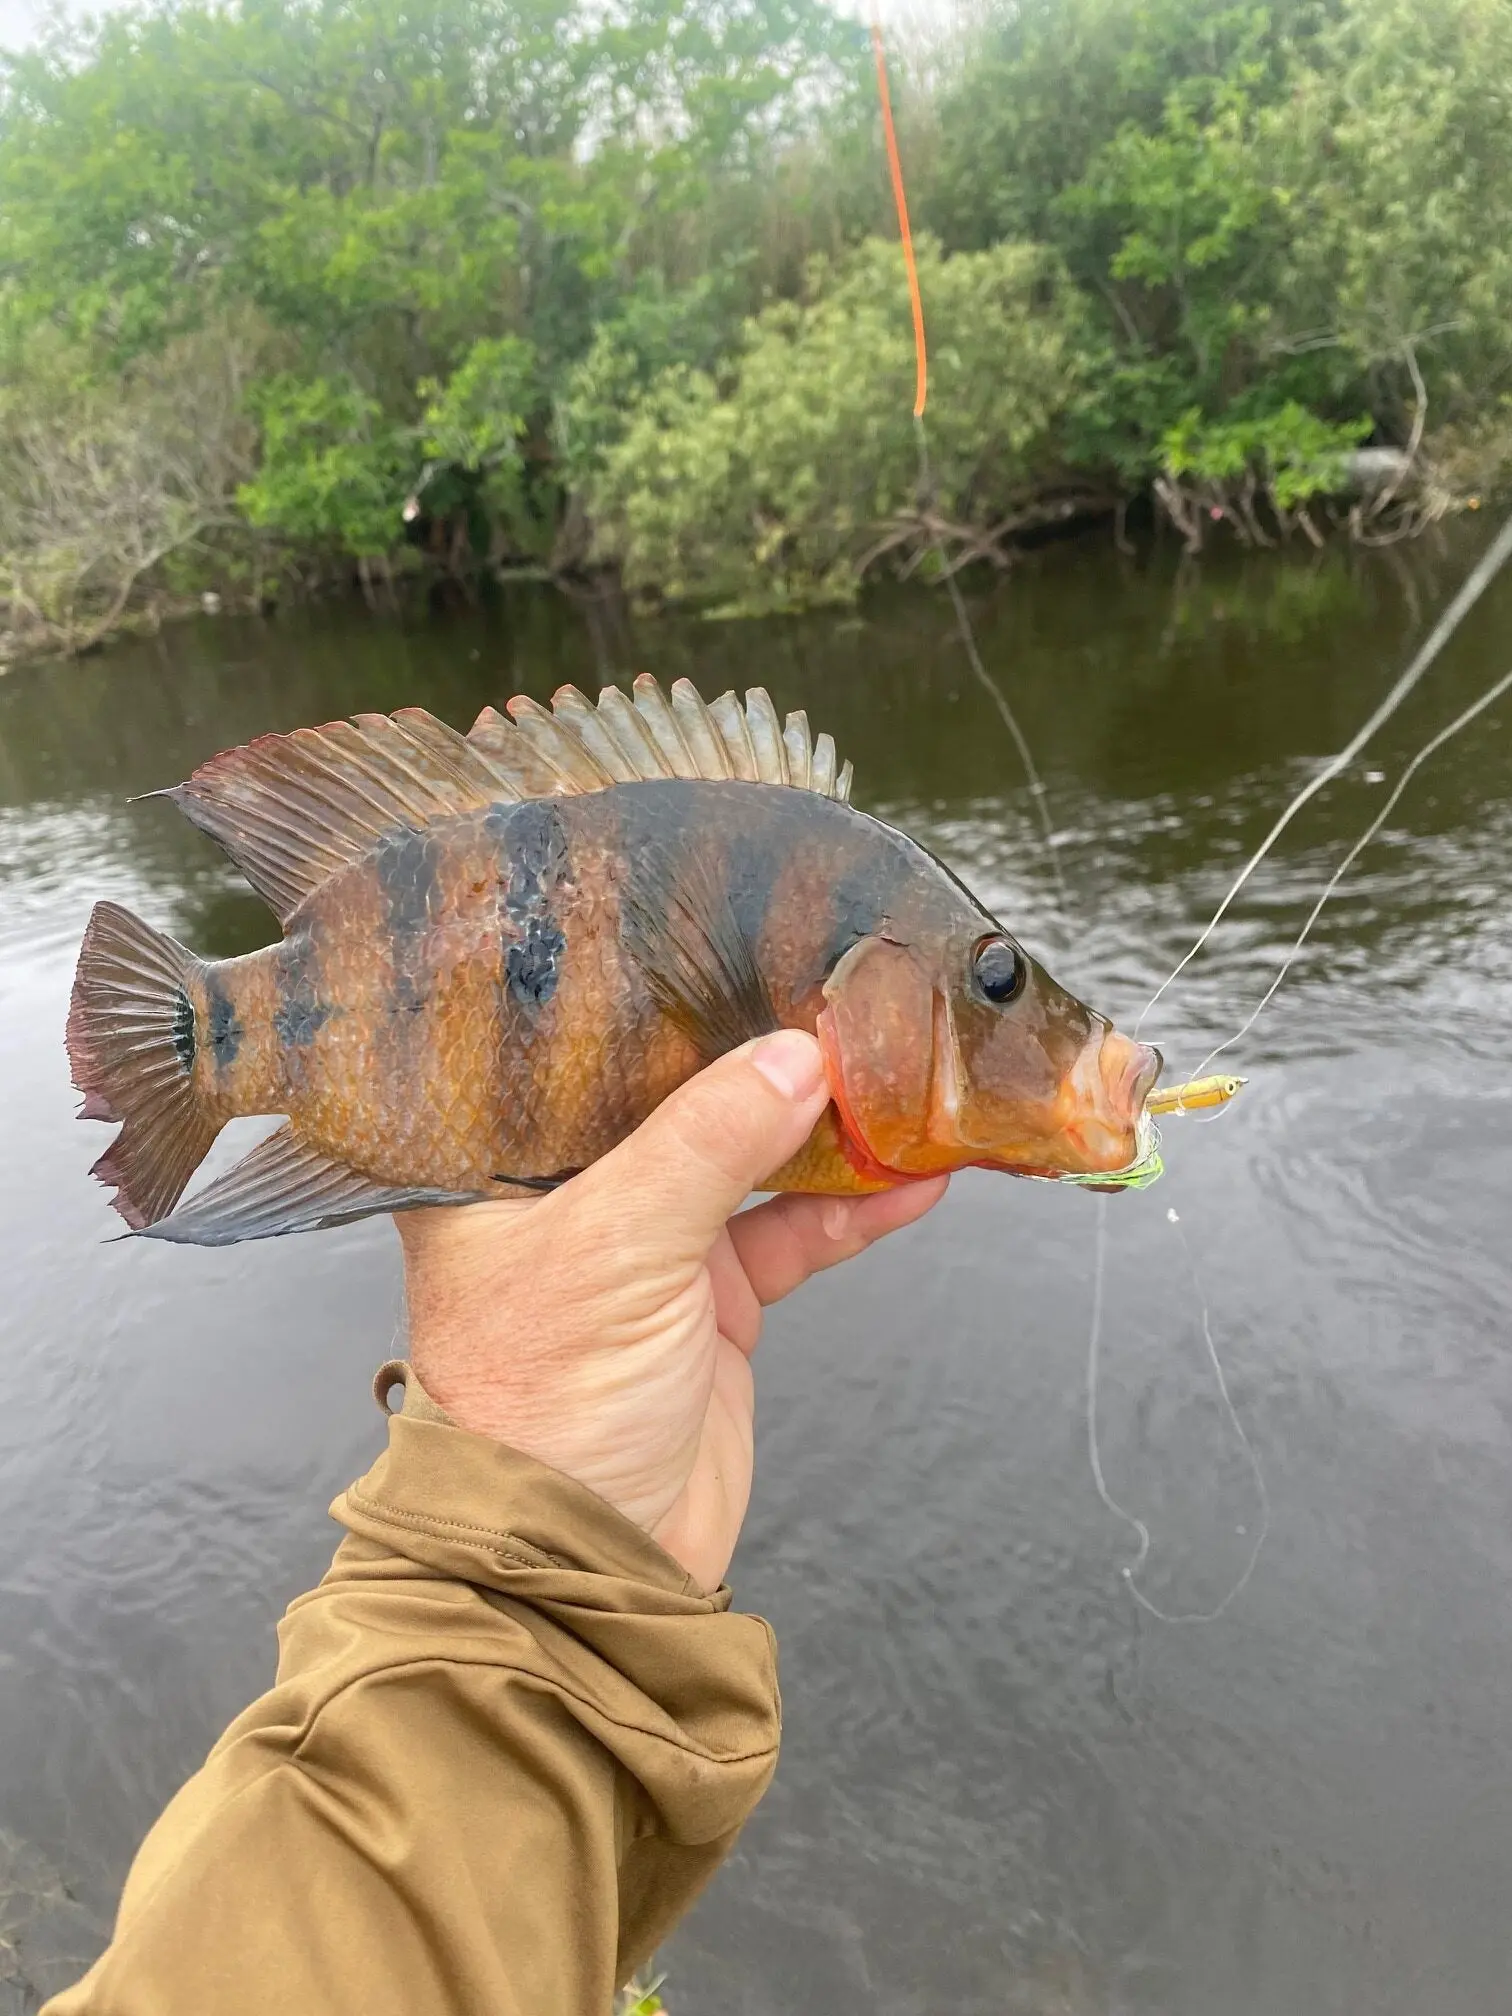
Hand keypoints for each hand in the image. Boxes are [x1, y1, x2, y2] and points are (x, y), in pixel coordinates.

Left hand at [396, 1030, 947, 1590]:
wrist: (587, 1565)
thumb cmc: (545, 1407)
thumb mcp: (618, 1250)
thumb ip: (708, 1146)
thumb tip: (799, 1057)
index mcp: (494, 1161)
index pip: (569, 1046)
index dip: (648, 992)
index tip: (731, 934)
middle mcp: (566, 1190)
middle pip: (674, 1093)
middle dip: (758, 1052)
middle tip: (840, 992)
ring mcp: (645, 1244)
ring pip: (750, 1157)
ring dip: (828, 1129)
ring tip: (904, 1078)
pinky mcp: (711, 1300)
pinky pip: (793, 1233)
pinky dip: (855, 1208)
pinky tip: (915, 1178)